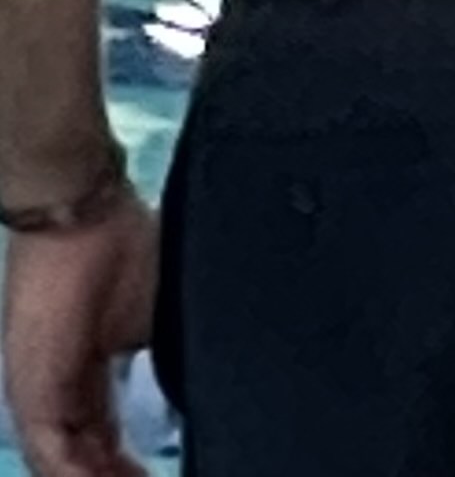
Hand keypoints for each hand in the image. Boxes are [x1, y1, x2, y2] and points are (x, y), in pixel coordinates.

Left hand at [4, 194, 158, 476]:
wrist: (78, 218)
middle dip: (119, 476)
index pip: (104, 435)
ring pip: (67, 466)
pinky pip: (55, 458)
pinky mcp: (35, 393)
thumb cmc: (123, 249)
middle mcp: (56, 392)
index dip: (130, 463)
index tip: (160, 472)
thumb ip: (166, 357)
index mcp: (85, 373)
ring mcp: (41, 396)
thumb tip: (206, 382)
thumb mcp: (157, 314)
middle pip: (85, 458)